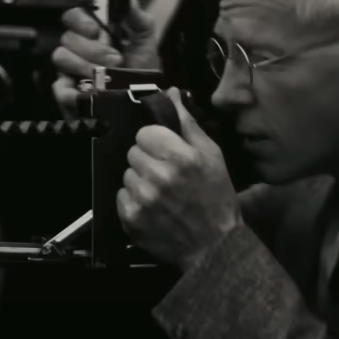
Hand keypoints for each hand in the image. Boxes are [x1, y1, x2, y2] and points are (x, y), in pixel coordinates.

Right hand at [50, 0, 160, 117]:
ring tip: (105, 78)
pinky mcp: (64, 92)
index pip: (73, 16)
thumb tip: (131, 2)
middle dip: (93, 49)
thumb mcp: (145, 45)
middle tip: (115, 60)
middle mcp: (76, 49)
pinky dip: (72, 89)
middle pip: (67, 37)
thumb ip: (141, 22)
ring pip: (60, 56)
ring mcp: (68, 70)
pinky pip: (57, 86)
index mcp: (92, 34)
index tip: (96, 30)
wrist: (139, 103)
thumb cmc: (140, 72)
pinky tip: (90, 92)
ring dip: (85, 66)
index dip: (81, 20)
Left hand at [119, 88, 240, 270]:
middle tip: (165, 174)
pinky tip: (153, 207)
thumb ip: (187, 123)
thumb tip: (172, 93)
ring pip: (126, 174)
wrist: (213, 245)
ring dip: (140, 180)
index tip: (166, 152)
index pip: (144, 133)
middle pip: (133, 152)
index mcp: (181, 157)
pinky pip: (121, 195)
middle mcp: (159, 176)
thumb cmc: (216, 198)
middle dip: (147, 160)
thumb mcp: (212, 156)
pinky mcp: (131, 217)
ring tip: (161, 192)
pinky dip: (133, 200)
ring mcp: (143, 198)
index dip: (155, 141)